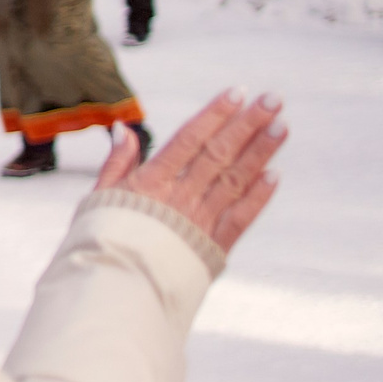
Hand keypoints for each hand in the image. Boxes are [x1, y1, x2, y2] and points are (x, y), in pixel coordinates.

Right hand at [94, 90, 284, 253]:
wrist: (114, 288)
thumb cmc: (102, 239)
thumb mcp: (100, 197)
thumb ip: (117, 163)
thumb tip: (124, 129)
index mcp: (151, 182)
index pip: (189, 139)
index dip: (214, 115)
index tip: (237, 93)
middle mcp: (180, 197)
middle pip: (219, 153)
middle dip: (248, 123)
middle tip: (272, 99)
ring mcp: (200, 221)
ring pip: (236, 179)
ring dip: (261, 151)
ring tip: (282, 125)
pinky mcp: (213, 246)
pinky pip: (240, 217)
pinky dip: (258, 196)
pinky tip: (275, 174)